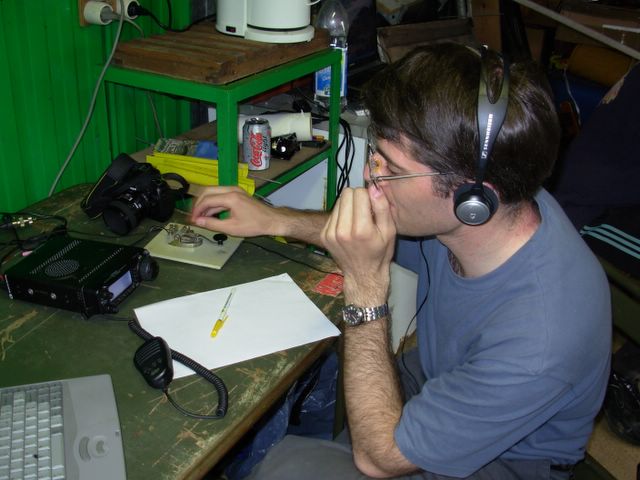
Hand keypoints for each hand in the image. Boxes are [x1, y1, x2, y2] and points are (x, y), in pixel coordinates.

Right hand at [190, 186, 278, 236]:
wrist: (271, 220)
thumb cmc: (254, 225)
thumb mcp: (231, 228)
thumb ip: (213, 224)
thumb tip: (197, 221)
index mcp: (230, 197)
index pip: (207, 200)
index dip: (197, 210)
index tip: (192, 219)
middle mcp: (231, 190)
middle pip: (207, 191)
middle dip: (198, 204)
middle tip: (194, 216)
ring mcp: (235, 190)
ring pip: (213, 192)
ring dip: (205, 203)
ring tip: (201, 217)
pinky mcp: (237, 193)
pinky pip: (220, 195)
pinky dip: (213, 203)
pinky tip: (211, 214)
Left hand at [321, 186, 395, 305]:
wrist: (362, 275)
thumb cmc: (380, 252)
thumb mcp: (389, 231)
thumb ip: (382, 207)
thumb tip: (374, 188)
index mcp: (361, 230)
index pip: (359, 193)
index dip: (368, 196)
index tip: (373, 207)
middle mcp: (342, 231)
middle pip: (346, 193)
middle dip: (357, 198)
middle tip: (365, 212)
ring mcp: (330, 233)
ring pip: (338, 201)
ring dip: (349, 206)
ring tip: (357, 220)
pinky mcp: (324, 235)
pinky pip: (333, 212)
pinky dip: (342, 215)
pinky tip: (348, 227)